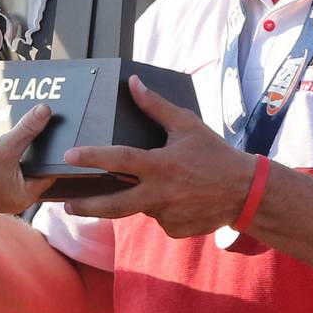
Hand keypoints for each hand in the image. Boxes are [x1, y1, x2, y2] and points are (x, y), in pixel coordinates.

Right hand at [0, 104, 55, 213]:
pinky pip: (13, 169)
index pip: (52, 171)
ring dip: (27, 150)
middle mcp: (20, 198)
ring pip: (25, 167)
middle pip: (39, 168)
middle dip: (41, 148)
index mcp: (27, 195)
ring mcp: (7, 194)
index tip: (62, 130)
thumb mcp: (2, 146)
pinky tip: (13, 140)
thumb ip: (26, 129)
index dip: (57, 150)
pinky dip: (14, 156)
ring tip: (32, 129)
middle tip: (48, 124)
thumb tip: (45, 110)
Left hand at [62, 76, 253, 235]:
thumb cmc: (216, 155)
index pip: (119, 159)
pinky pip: (157, 217)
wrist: (246, 192)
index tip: (68, 156)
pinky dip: (159, 207)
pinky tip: (179, 198)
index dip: (92, 156)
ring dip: (137, 198)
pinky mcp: (174, 230)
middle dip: (86, 206)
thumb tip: (133, 83)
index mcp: (161, 165)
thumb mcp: (188, 125)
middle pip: (113, 205)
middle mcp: (160, 194)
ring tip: (156, 187)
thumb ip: (156, 107)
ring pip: (139, 207)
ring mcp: (166, 216)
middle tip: (66, 205)